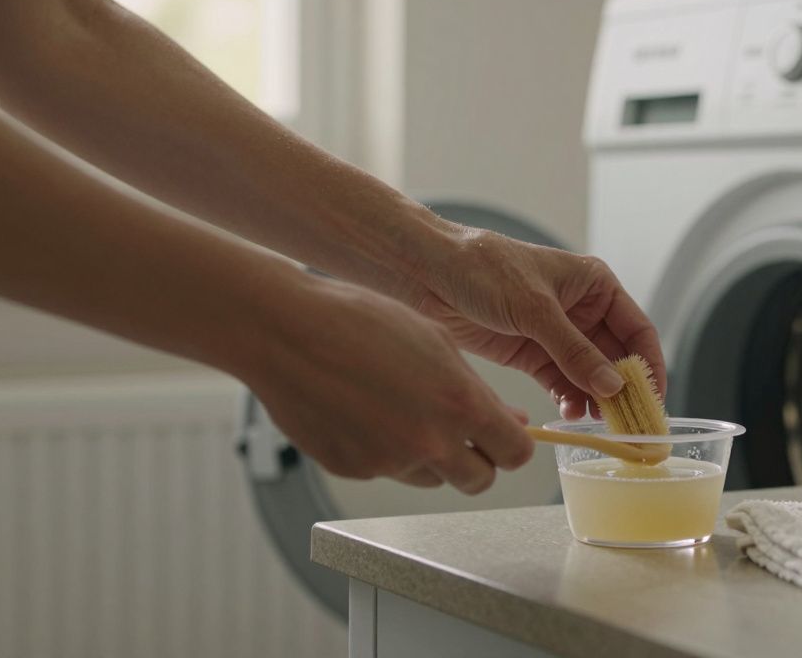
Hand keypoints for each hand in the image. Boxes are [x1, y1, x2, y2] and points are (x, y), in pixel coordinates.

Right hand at [239, 273, 533, 491]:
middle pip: (480, 480)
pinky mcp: (354, 470)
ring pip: (433, 477)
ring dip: (433, 456)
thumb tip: (512, 422)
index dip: (514, 444)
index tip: (506, 435)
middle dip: (479, 459)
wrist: (286, 331)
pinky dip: (388, 451)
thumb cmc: (362, 321)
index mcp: (460, 404)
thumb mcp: (436, 341)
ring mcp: (389, 462)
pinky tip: (368, 412)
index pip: (515, 454)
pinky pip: (388, 471)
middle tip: (464, 432)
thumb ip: (478, 389)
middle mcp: (429, 442)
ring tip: (406, 409)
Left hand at [407, 226, 665, 419]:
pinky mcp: (531, 353)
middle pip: (617, 357)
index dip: (650, 367)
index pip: (637, 331)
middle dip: (623, 390)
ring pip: (590, 375)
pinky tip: (571, 414)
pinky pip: (562, 382)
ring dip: (596, 399)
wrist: (427, 274)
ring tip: (597, 424)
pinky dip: (570, 399)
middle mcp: (582, 310)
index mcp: (595, 285)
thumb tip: (615, 386)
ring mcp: (556, 334)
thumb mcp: (535, 310)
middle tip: (629, 424)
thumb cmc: (483, 270)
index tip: (654, 400)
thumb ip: (575, 351)